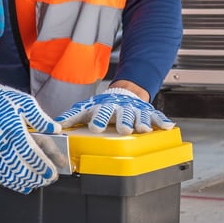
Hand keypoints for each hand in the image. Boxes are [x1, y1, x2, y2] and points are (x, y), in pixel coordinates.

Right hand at [0, 74, 61, 192]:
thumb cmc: (0, 100)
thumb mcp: (25, 103)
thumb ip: (41, 118)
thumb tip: (56, 129)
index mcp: (14, 131)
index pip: (31, 155)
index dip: (43, 167)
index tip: (53, 172)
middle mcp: (1, 144)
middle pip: (22, 169)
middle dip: (38, 177)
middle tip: (49, 179)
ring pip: (10, 176)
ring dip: (26, 182)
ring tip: (38, 182)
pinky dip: (11, 183)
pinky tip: (21, 184)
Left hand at [55, 88, 175, 134]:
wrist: (125, 92)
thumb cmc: (103, 105)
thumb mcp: (86, 108)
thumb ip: (72, 117)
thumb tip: (55, 126)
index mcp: (105, 107)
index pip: (101, 112)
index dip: (99, 119)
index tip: (96, 128)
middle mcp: (121, 108)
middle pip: (122, 115)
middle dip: (123, 122)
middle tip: (124, 130)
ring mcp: (135, 110)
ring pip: (139, 116)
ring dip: (142, 123)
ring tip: (144, 130)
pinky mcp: (148, 112)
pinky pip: (157, 117)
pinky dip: (162, 121)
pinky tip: (168, 127)